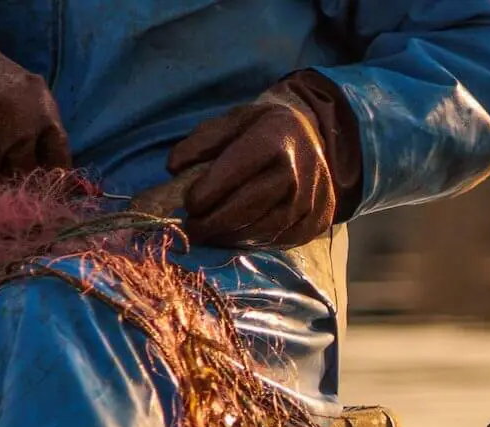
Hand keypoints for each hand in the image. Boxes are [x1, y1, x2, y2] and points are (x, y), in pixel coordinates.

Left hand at [165, 86, 335, 248]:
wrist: (313, 139)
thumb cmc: (263, 130)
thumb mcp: (233, 120)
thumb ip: (201, 141)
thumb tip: (173, 168)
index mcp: (274, 139)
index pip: (235, 171)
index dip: (207, 192)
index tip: (187, 205)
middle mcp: (297, 172)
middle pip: (248, 207)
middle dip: (213, 223)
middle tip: (191, 229)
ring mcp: (310, 201)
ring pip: (262, 229)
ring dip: (229, 237)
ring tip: (208, 235)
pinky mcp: (316, 223)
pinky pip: (279, 240)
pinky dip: (252, 242)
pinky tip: (235, 237)